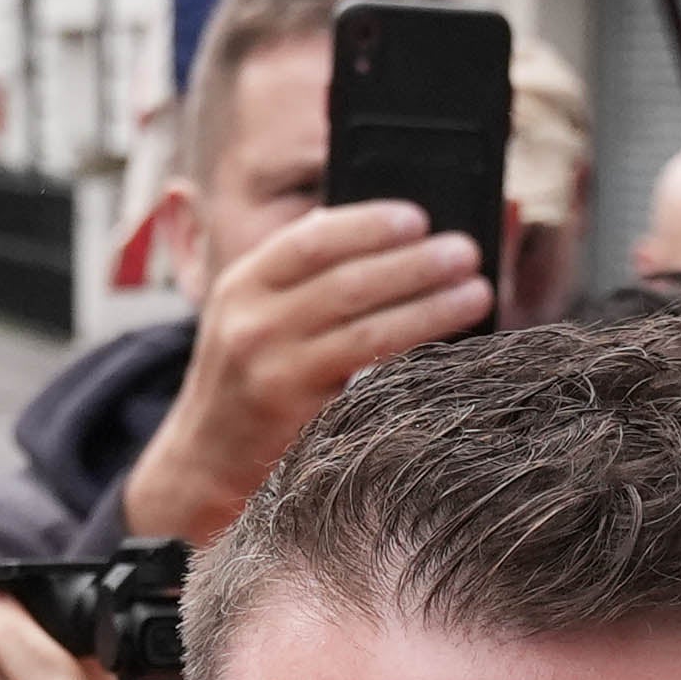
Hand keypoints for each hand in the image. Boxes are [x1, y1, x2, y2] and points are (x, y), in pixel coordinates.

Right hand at [121, 199, 495, 542]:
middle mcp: (253, 325)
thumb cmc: (246, 377)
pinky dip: (416, 362)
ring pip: (369, 334)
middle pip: (349, 284)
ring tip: (476, 293)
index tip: (418, 218)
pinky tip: (452, 350)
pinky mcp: (303, 421)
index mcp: (242, 284)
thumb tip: (375, 229)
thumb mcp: (251, 311)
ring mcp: (277, 375)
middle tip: (466, 253)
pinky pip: (373, 384)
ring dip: (431, 309)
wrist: (204, 462)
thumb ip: (298, 271)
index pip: (311, 240)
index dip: (369, 225)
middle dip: (416, 264)